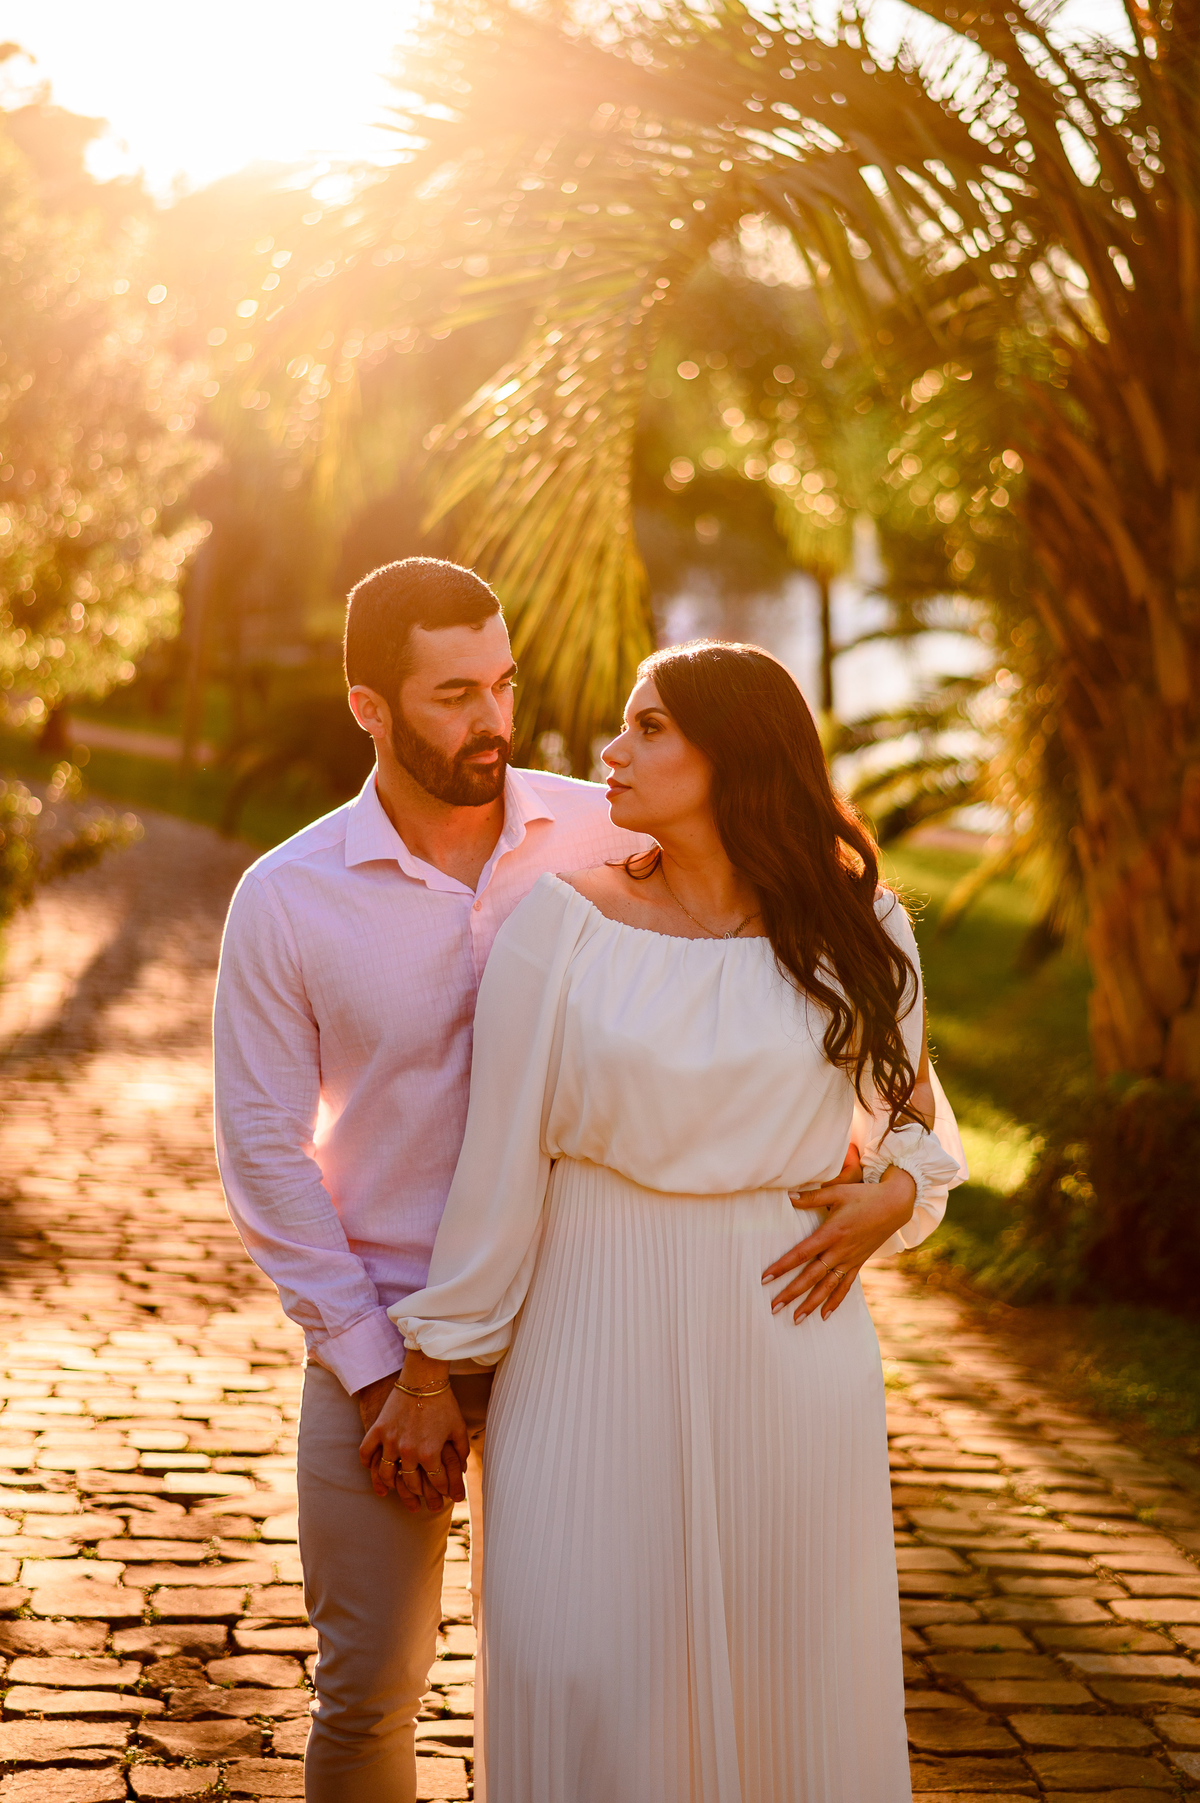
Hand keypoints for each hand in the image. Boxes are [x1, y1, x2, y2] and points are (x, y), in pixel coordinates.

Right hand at [358, 1355, 468, 1513]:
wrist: (424, 1378)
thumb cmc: (444, 1402)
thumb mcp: (458, 1427)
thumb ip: (461, 1452)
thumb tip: (463, 1470)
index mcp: (431, 1453)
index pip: (437, 1482)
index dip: (444, 1492)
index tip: (449, 1498)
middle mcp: (409, 1451)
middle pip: (410, 1483)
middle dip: (419, 1497)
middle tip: (423, 1506)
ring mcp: (391, 1441)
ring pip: (385, 1473)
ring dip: (390, 1486)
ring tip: (393, 1493)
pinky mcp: (378, 1429)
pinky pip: (366, 1452)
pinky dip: (368, 1464)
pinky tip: (373, 1471)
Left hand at [763, 1164, 916, 1322]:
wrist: (895, 1205)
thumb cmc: (863, 1195)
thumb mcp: (837, 1192)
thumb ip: (811, 1197)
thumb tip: (787, 1195)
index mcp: (831, 1233)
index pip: (801, 1253)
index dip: (782, 1266)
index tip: (765, 1278)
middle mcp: (840, 1251)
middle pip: (811, 1276)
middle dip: (791, 1293)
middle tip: (773, 1307)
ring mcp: (850, 1260)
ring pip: (827, 1287)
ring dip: (810, 1304)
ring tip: (795, 1319)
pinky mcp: (858, 1263)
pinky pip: (845, 1286)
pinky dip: (835, 1301)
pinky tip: (824, 1316)